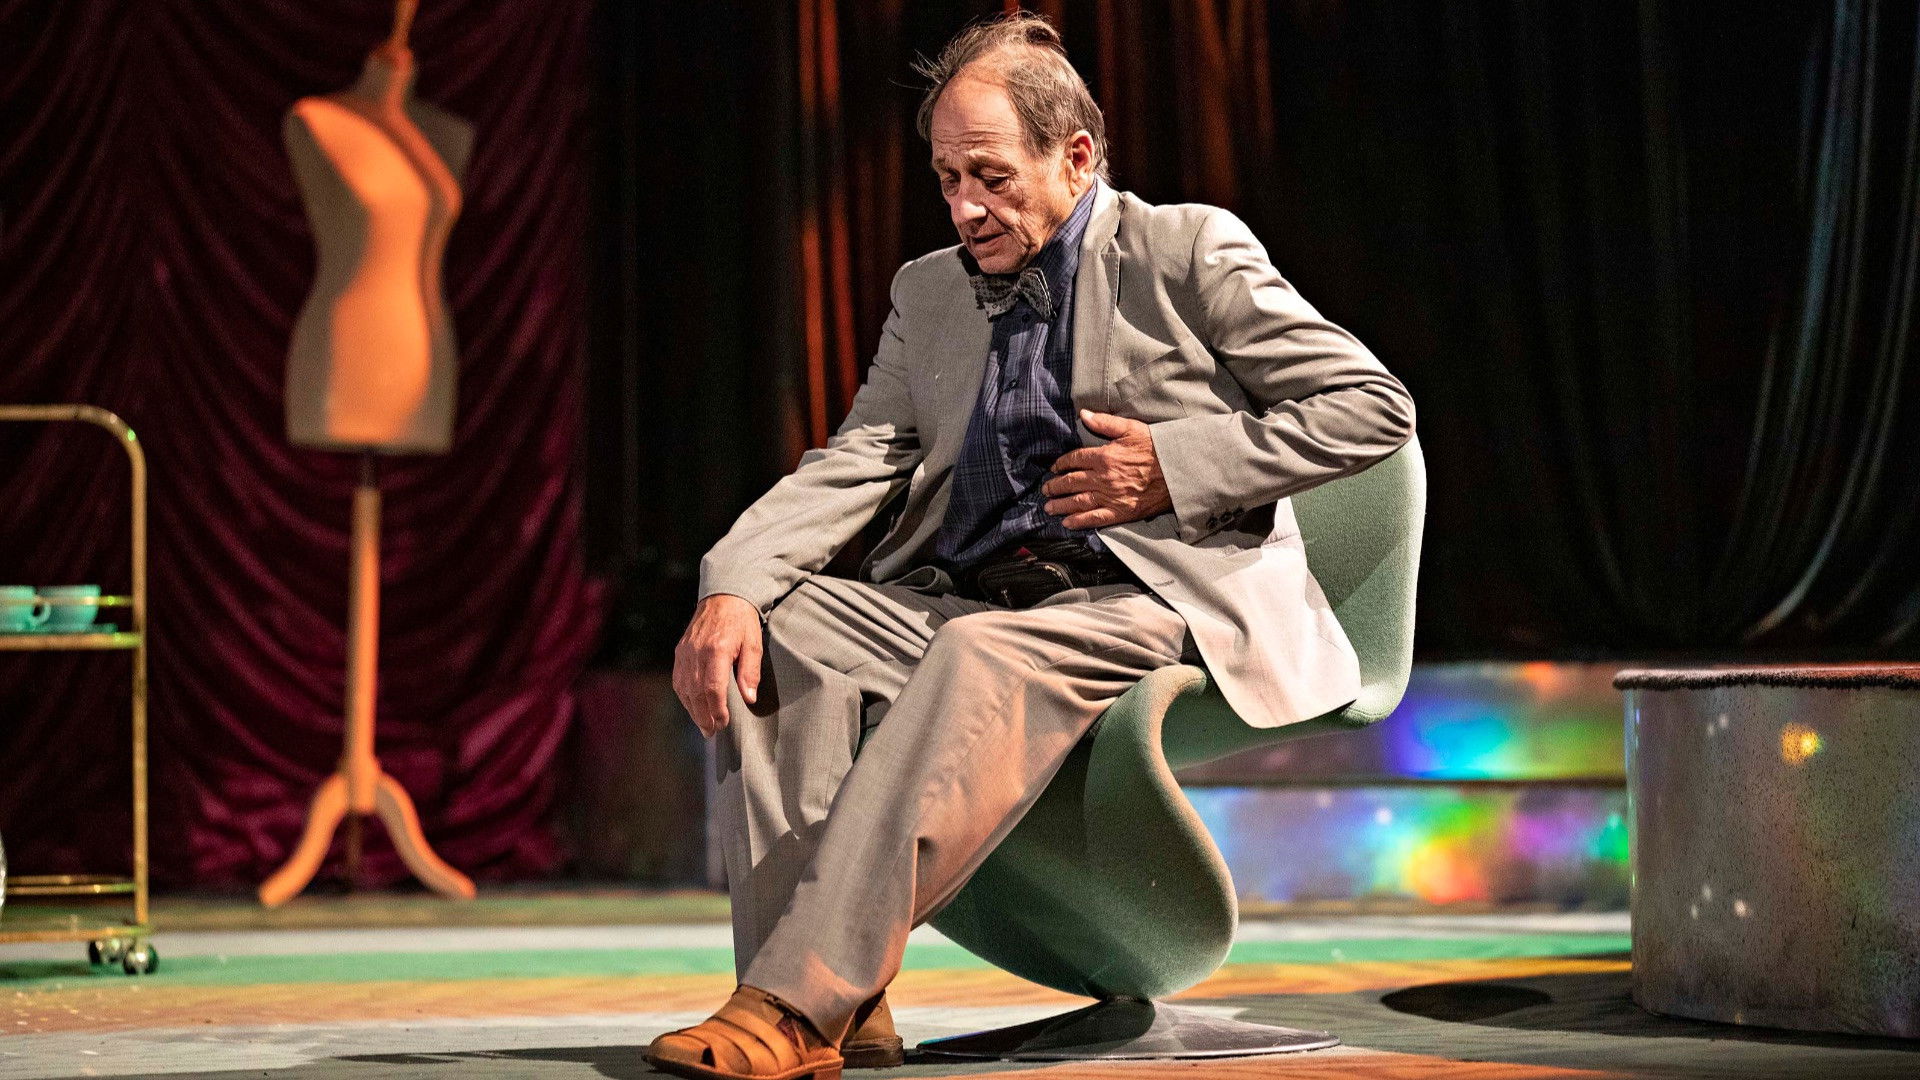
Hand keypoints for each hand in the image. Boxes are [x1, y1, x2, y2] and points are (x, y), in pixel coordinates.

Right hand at [673, 593, 762, 736]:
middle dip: (703, 716)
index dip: (716, 710)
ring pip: (684, 689)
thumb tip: (749, 698)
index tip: (723, 724)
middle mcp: (696, 653)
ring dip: (693, 710)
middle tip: (712, 732)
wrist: (723, 597)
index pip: (712, 688)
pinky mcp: (680, 652)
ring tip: (703, 725)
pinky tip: (693, 707)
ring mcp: (684, 652)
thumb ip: (750, 671)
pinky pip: (678, 680)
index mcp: (716, 650)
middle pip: (695, 693)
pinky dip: (685, 696)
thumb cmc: (742, 621)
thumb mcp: (754, 644)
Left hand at [1042, 409, 1173, 527]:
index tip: (1054, 468)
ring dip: (1060, 505)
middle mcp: (1102, 478)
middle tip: (1046, 489)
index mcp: (1103, 456)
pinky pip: (1094, 518)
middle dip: (1055, 486)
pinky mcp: (1120, 512)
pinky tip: (1068, 523)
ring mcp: (1110, 497)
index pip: (1074, 459)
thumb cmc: (1156, 448)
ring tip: (1049, 507)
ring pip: (1078, 502)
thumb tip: (1083, 414)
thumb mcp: (1131, 429)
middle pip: (1071, 482)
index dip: (1061, 464)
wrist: (1177, 471)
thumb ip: (1105, 422)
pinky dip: (1079, 521)